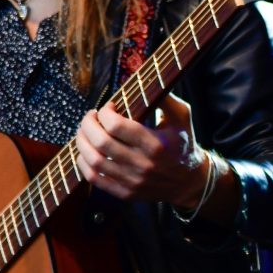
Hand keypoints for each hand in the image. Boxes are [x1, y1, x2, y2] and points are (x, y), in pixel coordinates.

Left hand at [74, 95, 203, 205]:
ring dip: (82, 142)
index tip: (108, 107)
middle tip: (90, 117)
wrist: (189, 181)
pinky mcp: (126, 193)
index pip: (116, 126)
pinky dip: (83, 164)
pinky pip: (95, 179)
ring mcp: (133, 181)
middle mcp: (143, 164)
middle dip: (88, 125)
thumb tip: (144, 79)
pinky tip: (85, 153)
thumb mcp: (182, 116)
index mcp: (156, 144)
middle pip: (101, 142)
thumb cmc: (184, 144)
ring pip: (94, 161)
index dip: (105, 113)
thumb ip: (164, 97)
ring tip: (84, 132)